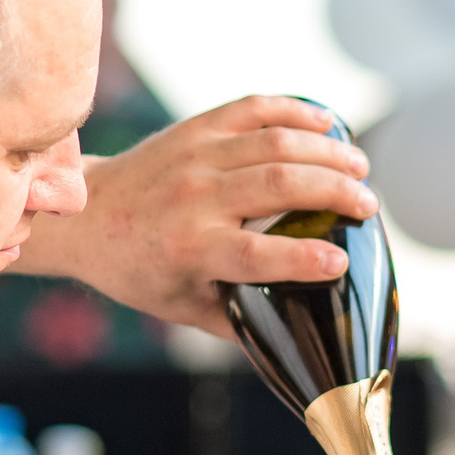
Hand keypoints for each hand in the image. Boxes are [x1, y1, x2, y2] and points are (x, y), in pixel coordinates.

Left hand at [17, 96, 377, 334]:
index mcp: (191, 249)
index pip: (257, 254)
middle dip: (335, 192)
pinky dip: (295, 111)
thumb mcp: (183, 308)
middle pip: (279, 185)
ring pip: (275, 143)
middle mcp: (194, 198)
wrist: (84, 217)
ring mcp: (196, 156)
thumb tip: (295, 345)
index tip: (342, 262)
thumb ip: (240, 323)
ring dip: (327, 152)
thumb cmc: (139, 271)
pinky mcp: (197, 128)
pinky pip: (254, 108)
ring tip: (360, 167)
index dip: (304, 258)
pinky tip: (328, 124)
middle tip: (369, 206)